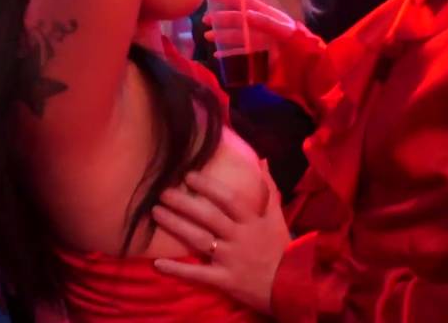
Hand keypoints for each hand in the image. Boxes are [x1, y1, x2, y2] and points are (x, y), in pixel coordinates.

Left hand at [152, 164, 291, 313]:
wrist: (292, 286)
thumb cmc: (281, 249)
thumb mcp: (278, 217)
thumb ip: (268, 190)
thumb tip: (262, 161)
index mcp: (252, 221)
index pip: (228, 199)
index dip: (208, 187)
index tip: (188, 175)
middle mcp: (239, 237)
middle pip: (207, 217)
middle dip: (183, 203)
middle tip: (162, 192)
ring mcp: (230, 259)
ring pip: (198, 240)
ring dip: (175, 226)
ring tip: (155, 213)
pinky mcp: (224, 280)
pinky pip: (197, 274)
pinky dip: (177, 269)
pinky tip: (157, 263)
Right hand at [203, 0, 305, 47]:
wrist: (306, 69)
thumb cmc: (298, 46)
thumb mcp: (284, 31)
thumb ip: (267, 22)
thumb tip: (246, 14)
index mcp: (267, 15)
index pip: (246, 1)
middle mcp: (261, 26)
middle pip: (238, 18)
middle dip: (221, 17)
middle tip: (205, 20)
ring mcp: (258, 41)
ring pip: (236, 35)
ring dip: (221, 34)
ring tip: (208, 36)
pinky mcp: (257, 56)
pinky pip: (240, 53)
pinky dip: (228, 53)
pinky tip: (217, 54)